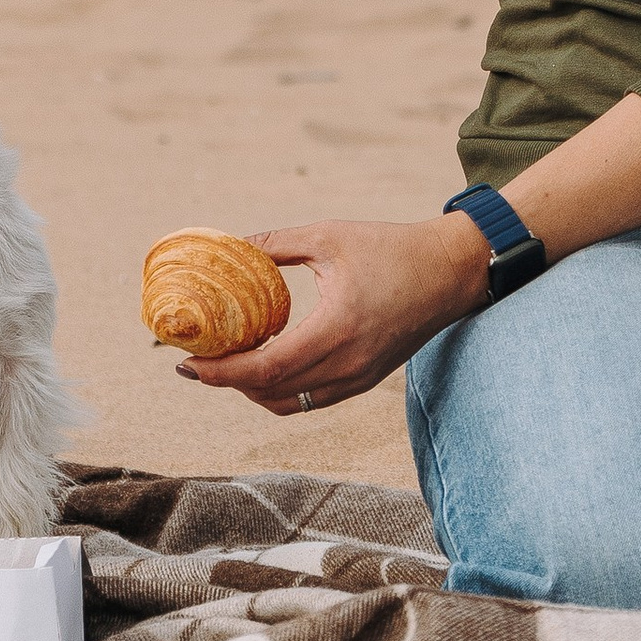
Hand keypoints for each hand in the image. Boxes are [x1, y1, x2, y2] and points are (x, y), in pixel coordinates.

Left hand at [179, 213, 493, 415]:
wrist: (450, 272)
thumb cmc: (391, 248)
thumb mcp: (328, 236)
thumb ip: (274, 244)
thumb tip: (228, 245)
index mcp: (338, 328)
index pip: (267, 367)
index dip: (223, 372)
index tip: (190, 362)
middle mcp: (348, 364)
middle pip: (271, 392)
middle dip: (227, 382)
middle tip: (195, 363)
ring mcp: (358, 378)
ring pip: (289, 404)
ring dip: (252, 390)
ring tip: (226, 364)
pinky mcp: (364, 381)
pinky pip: (310, 400)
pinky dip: (280, 389)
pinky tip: (264, 362)